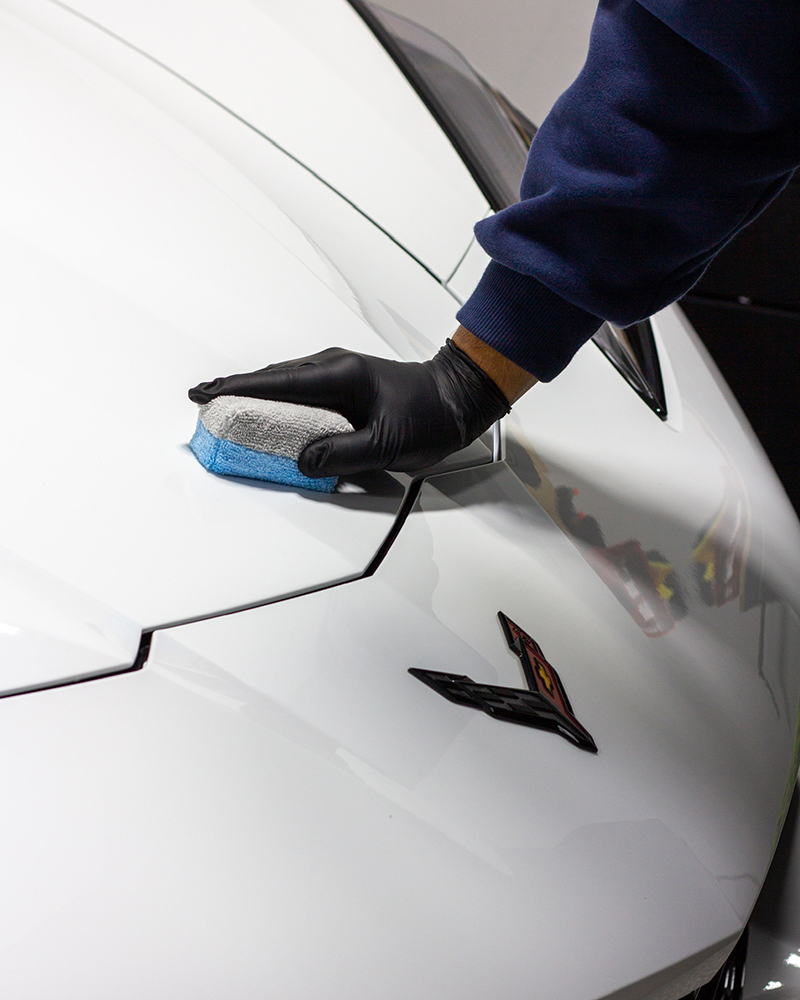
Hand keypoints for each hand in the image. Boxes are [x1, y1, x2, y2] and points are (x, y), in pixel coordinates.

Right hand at [188, 338, 511, 476]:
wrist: (457, 399)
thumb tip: (303, 461)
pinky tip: (268, 411)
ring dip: (256, 393)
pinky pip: (301, 390)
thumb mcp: (386, 443)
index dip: (238, 388)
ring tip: (228, 406)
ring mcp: (339, 373)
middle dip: (238, 389)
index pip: (278, 382)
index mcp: (340, 375)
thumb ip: (343, 453)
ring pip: (285, 382)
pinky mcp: (344, 384)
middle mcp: (334, 366)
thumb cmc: (429, 416)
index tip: (207, 394)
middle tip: (206, 402)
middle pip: (274, 378)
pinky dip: (278, 399)